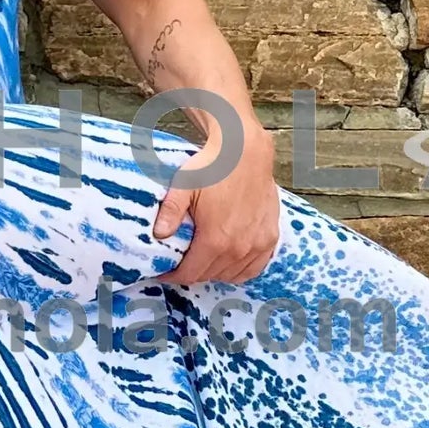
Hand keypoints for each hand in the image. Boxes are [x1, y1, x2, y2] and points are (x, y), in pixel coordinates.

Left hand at [152, 120, 282, 287]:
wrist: (245, 152)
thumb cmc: (213, 167)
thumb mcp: (183, 186)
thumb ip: (170, 212)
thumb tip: (158, 235)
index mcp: (216, 239)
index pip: (191, 273)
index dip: (173, 276)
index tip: (165, 273)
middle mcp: (239, 247)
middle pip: (209, 275)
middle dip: (192, 272)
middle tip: (181, 263)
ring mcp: (258, 244)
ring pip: (231, 274)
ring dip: (214, 272)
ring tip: (202, 260)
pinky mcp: (270, 237)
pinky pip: (254, 268)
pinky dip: (239, 269)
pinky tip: (228, 262)